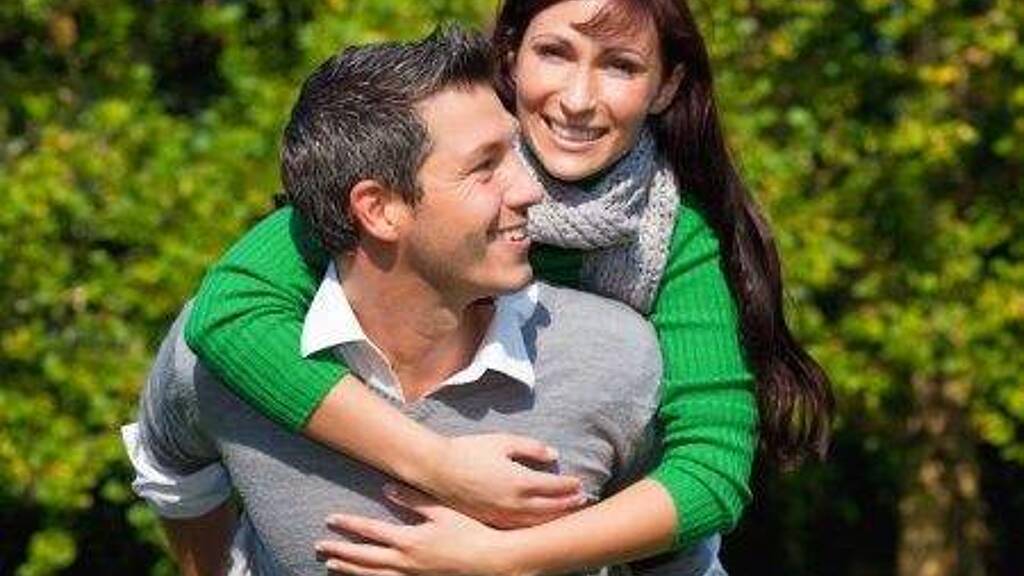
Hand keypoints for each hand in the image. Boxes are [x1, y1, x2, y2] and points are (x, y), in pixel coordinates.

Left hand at [317, 485, 519, 575]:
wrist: (491, 562)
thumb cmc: (469, 532)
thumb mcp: (442, 511)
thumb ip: (413, 499)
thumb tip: (386, 488)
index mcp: (409, 540)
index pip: (370, 531)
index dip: (348, 525)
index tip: (330, 519)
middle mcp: (405, 562)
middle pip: (363, 557)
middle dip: (340, 550)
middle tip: (319, 546)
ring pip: (372, 575)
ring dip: (349, 570)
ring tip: (332, 565)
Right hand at [426, 434, 584, 527]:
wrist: (437, 469)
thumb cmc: (469, 450)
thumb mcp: (503, 441)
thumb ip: (531, 448)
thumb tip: (554, 454)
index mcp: (520, 481)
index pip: (554, 486)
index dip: (569, 485)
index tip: (580, 482)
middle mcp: (514, 503)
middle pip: (550, 508)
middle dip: (568, 504)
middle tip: (582, 500)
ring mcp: (502, 515)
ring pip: (537, 522)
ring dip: (555, 517)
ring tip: (566, 512)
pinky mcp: (490, 521)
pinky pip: (519, 527)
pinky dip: (535, 525)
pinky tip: (539, 522)